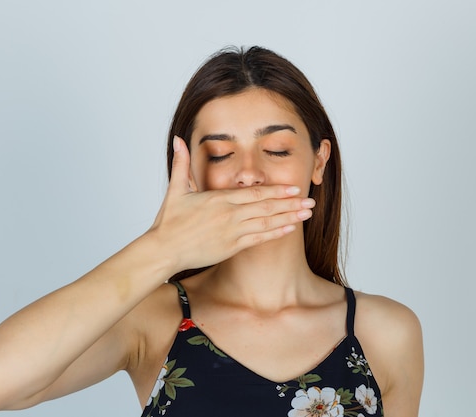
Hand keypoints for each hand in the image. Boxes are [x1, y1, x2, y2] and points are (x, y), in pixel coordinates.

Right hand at [147, 136, 314, 270]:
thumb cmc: (169, 221)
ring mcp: (232, 232)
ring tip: (307, 214)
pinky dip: (275, 234)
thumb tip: (177, 138)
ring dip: (289, 218)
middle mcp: (230, 215)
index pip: (255, 192)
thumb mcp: (175, 189)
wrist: (163, 249)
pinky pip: (258, 240)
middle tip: (311, 201)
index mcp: (219, 198)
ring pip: (267, 223)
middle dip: (291, 204)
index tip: (295, 188)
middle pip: (267, 207)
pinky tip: (289, 229)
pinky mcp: (231, 247)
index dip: (277, 190)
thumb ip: (181, 162)